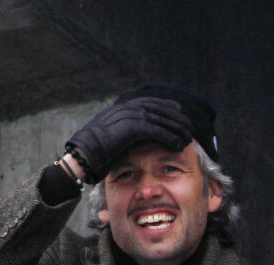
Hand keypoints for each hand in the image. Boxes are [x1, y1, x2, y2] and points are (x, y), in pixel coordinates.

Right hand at [65, 97, 192, 183]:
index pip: (152, 102)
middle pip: (161, 109)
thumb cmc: (94, 149)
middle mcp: (129, 107)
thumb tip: (131, 133)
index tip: (180, 114)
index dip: (169, 108)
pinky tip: (179, 145)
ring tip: (188, 138)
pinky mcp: (134, 127)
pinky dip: (170, 138)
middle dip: (177, 118)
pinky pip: (158, 131)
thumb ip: (123, 128)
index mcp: (124, 107)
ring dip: (177, 129)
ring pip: (162, 120)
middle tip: (189, 127)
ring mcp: (131, 116)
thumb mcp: (110, 133)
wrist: (84, 154)